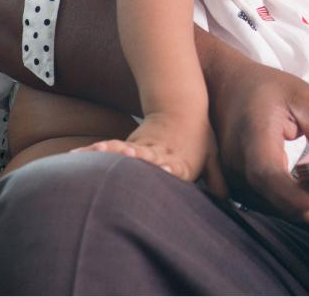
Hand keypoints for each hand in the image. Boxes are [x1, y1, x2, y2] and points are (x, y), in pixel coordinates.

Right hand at [79, 110, 218, 184]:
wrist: (182, 106)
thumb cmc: (199, 138)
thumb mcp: (213, 157)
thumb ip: (218, 182)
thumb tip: (230, 203)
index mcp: (182, 162)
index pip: (175, 168)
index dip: (169, 169)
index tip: (166, 167)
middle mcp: (161, 155)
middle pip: (149, 159)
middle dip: (138, 161)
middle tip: (127, 157)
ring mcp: (144, 148)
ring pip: (127, 151)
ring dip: (113, 153)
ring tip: (95, 153)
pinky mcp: (131, 144)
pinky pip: (112, 147)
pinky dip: (96, 151)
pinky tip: (78, 154)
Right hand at [206, 53, 308, 223]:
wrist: (224, 87)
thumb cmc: (264, 88)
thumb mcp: (303, 98)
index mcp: (251, 139)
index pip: (267, 175)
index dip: (293, 198)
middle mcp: (237, 169)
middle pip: (283, 202)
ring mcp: (236, 184)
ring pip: (283, 210)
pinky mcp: (244, 190)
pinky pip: (279, 204)